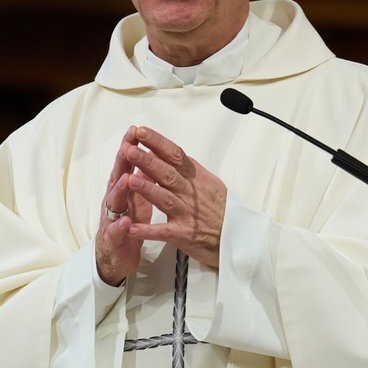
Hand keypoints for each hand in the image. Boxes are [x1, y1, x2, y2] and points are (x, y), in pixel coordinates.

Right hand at [95, 126, 153, 285]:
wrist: (114, 256)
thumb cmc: (127, 222)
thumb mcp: (136, 196)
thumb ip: (141, 177)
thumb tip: (150, 154)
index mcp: (122, 188)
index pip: (126, 163)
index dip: (130, 147)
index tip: (136, 130)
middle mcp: (114, 200)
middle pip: (117, 177)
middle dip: (122, 162)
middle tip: (127, 146)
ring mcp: (111, 218)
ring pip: (114, 202)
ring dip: (119, 190)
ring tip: (126, 179)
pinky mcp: (113, 239)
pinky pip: (116, 232)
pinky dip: (121, 226)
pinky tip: (126, 222)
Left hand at [122, 126, 226, 268]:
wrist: (238, 236)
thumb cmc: (221, 209)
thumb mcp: (209, 182)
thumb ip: (189, 169)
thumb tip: (170, 152)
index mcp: (195, 178)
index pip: (175, 155)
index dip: (158, 143)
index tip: (142, 131)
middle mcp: (190, 193)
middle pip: (167, 174)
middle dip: (148, 162)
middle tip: (130, 150)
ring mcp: (187, 213)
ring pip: (165, 199)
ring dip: (147, 189)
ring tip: (130, 180)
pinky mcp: (183, 234)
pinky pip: (163, 232)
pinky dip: (147, 230)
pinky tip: (131, 227)